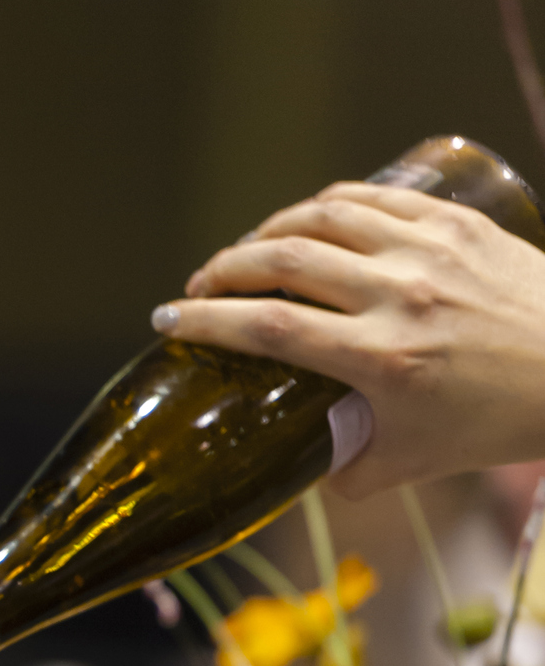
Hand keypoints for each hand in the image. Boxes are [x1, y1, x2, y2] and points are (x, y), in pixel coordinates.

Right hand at [157, 183, 544, 497]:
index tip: (166, 320)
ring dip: (266, 230)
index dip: (206, 319)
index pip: (270, 326)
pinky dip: (323, 205)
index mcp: (384, 360)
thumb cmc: (499, 423)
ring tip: (244, 254)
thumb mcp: (413, 462)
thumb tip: (298, 466)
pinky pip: (371, 197)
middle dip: (224, 267)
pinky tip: (303, 222)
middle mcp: (401, 295)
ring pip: (322, 216)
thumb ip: (346, 468)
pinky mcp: (454, 223)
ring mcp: (428, 250)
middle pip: (283, 259)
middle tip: (198, 287)